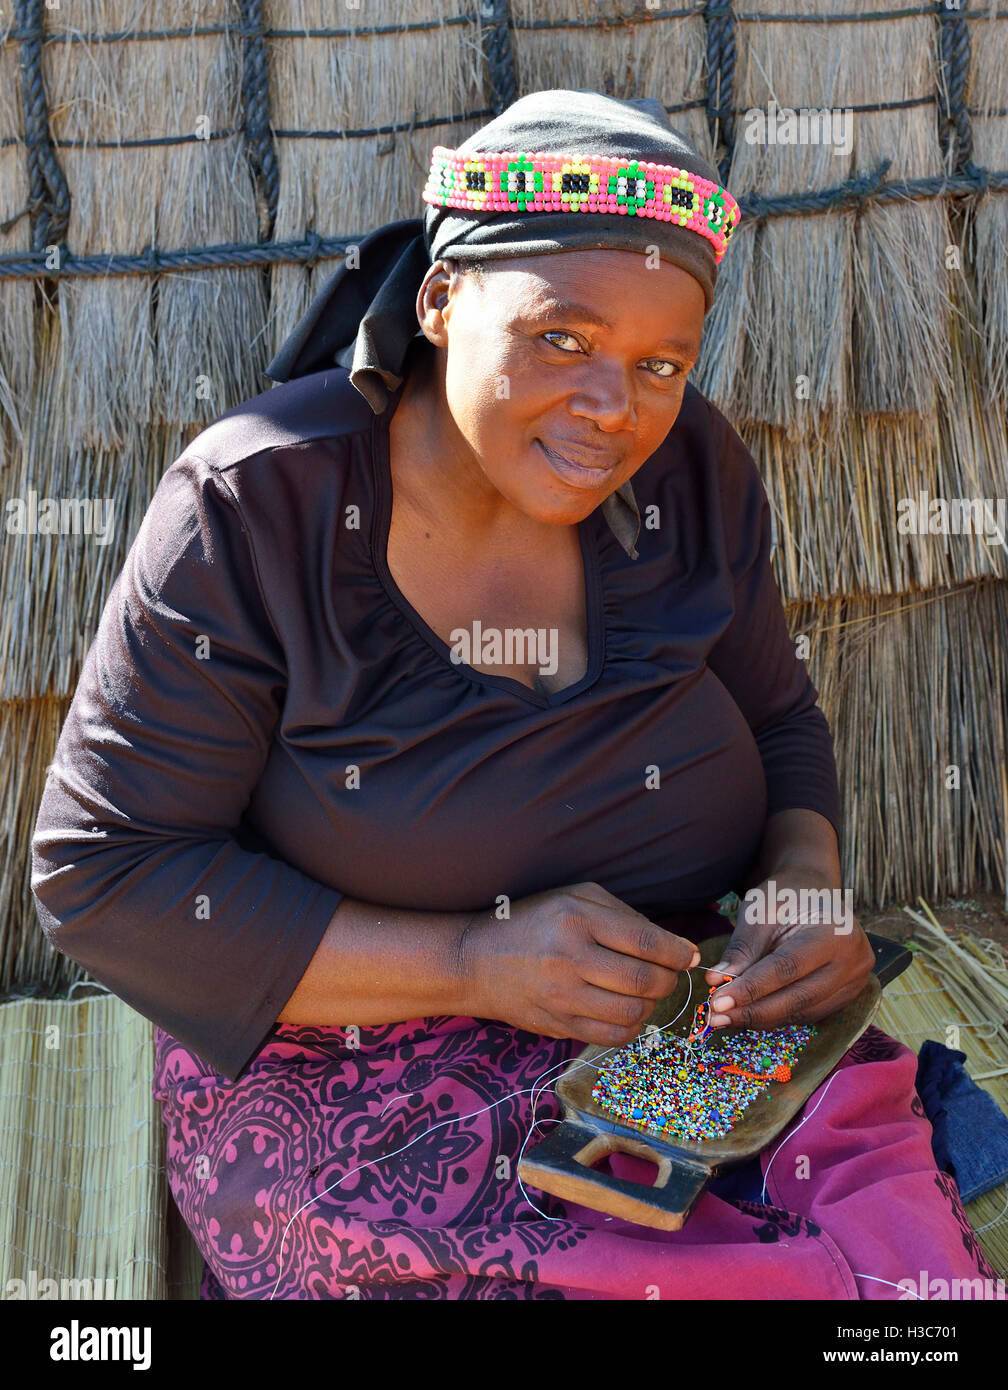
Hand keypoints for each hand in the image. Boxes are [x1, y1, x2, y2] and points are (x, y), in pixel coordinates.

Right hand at [460, 881, 699, 1046]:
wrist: (475, 960)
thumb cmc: (532, 922)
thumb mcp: (573, 898)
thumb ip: (622, 916)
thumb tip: (671, 946)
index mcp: (576, 919)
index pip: (645, 942)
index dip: (677, 952)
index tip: (689, 956)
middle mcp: (569, 958)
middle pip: (643, 981)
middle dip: (668, 980)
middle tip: (668, 974)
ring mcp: (562, 997)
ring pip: (632, 1013)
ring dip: (651, 1005)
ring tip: (645, 992)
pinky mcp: (558, 1025)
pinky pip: (612, 1036)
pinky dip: (631, 1026)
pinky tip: (626, 1010)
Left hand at [702, 871, 874, 1029]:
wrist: (813, 890)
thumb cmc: (786, 894)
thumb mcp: (760, 909)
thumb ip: (742, 947)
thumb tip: (716, 982)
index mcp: (837, 932)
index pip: (787, 968)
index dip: (751, 988)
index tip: (718, 1002)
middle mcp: (853, 961)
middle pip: (798, 997)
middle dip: (753, 1011)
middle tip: (716, 1018)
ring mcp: (854, 982)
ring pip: (802, 1011)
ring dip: (762, 1018)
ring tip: (725, 1018)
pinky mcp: (846, 995)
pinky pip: (808, 1013)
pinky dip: (777, 1015)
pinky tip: (749, 1013)